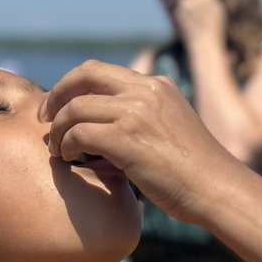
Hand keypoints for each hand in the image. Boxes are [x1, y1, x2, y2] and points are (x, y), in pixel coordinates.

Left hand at [43, 60, 236, 222]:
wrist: (217, 189)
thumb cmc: (194, 173)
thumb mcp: (171, 129)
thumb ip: (143, 119)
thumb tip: (109, 131)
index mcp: (156, 85)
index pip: (101, 72)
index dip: (72, 86)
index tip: (60, 108)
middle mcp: (146, 90)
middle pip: (84, 75)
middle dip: (57, 95)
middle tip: (44, 119)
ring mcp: (136, 112)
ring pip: (76, 107)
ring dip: (58, 129)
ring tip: (57, 150)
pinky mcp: (127, 138)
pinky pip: (80, 133)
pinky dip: (67, 146)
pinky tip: (70, 160)